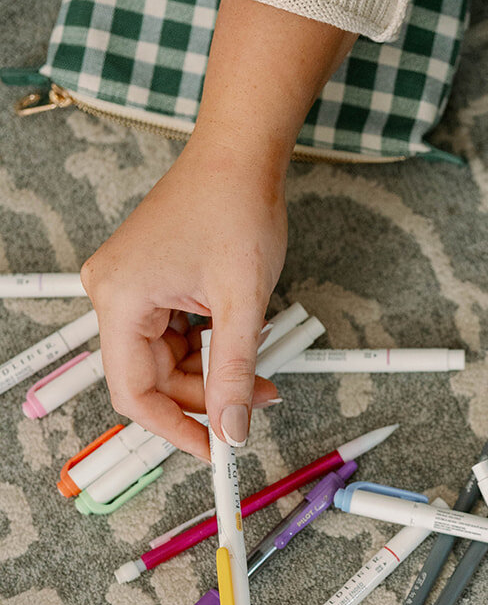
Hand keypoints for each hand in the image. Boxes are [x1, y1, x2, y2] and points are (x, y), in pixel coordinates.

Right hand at [82, 133, 285, 459]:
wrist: (240, 154)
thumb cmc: (234, 206)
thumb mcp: (241, 302)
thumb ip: (234, 373)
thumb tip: (232, 429)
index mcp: (119, 298)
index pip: (133, 392)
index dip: (174, 428)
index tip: (212, 450)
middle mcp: (112, 293)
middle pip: (151, 378)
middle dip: (205, 397)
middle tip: (254, 405)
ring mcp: (128, 287)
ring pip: (166, 360)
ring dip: (212, 374)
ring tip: (258, 373)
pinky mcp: (149, 282)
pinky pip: (173, 335)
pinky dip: (208, 348)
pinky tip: (239, 344)